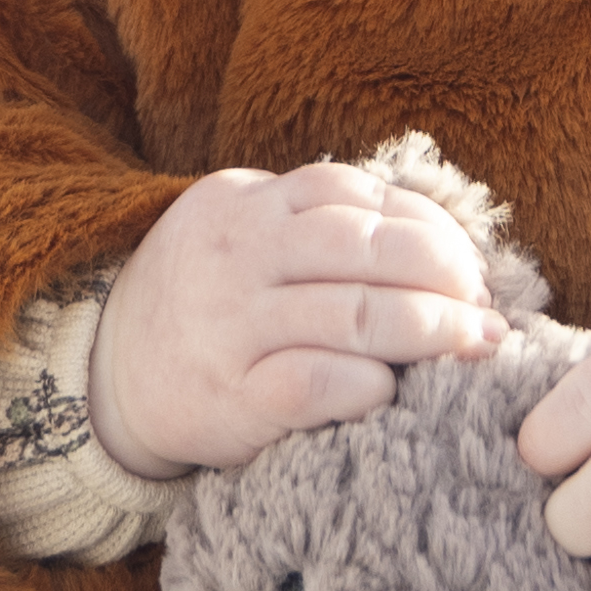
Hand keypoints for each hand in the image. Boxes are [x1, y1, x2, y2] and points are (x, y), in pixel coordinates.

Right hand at [86, 153, 506, 480]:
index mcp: (244, 203)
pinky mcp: (232, 396)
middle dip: (443, 274)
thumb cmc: (203, 304)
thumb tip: (440, 242)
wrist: (105, 378)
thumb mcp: (243, 237)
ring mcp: (232, 326)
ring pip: (353, 312)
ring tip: (477, 344)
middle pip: (364, 247)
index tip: (468, 260)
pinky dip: (369, 384)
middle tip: (485, 304)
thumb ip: (317, 226)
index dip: (424, 224)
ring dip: (433, 329)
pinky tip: (397, 389)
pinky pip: (315, 383)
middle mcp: (237, 255)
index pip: (351, 193)